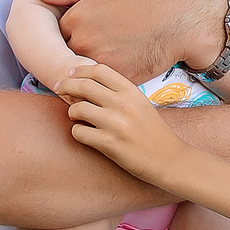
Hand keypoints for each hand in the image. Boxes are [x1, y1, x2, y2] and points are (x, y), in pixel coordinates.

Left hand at [37, 0, 222, 84]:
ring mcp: (100, 62)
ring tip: (113, 56)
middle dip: (81, 51)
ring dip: (92, 68)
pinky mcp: (118, 79)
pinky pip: (105, 83)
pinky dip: (109, 79)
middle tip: (103, 44)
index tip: (89, 31)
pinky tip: (123, 65)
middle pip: (69, 54)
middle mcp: (83, 42)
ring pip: (85, 71)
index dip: (73, 33)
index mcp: (76, 18)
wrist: (179, 18)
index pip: (59, 34)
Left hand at [61, 62, 188, 178]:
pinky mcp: (109, 144)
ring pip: (77, 108)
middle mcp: (123, 104)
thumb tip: (87, 85)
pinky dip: (77, 133)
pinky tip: (84, 134)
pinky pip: (79, 132)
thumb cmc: (153, 132)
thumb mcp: (140, 104)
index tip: (70, 75)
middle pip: (83, 85)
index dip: (80, 70)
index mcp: (132, 92)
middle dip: (66, 86)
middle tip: (59, 89)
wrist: (169, 159)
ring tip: (76, 117)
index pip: (99, 70)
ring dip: (71, 112)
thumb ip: (118, 93)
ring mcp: (115, 124)